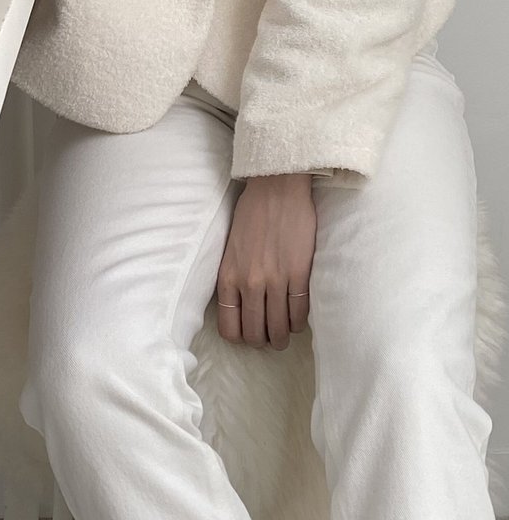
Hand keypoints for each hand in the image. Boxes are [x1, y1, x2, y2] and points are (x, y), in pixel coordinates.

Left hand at [215, 174, 315, 349]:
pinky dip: (300, 321)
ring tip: (287, 332)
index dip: (241, 337)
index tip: (249, 333)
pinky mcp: (299, 274)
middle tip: (271, 337)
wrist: (276, 188)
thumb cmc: (252, 213)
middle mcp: (249, 283)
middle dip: (264, 341)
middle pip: (256, 334)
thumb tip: (240, 304)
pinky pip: (300, 313)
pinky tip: (299, 317)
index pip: (229, 327)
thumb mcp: (231, 248)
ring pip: (280, 329)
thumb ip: (233, 276)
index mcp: (228, 276)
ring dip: (284, 336)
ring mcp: (275, 280)